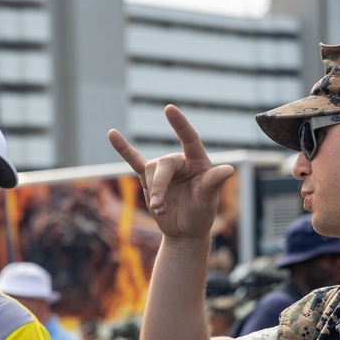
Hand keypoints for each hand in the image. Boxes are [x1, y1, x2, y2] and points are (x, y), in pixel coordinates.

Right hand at [108, 105, 233, 237]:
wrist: (185, 230)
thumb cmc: (201, 213)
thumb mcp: (208, 200)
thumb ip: (213, 183)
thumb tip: (228, 169)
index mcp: (198, 161)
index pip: (189, 138)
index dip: (179, 124)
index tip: (168, 109)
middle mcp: (180, 161)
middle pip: (164, 164)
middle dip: (159, 185)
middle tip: (159, 207)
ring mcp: (163, 169)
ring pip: (150, 171)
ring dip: (153, 192)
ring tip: (159, 210)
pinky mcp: (148, 178)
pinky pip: (134, 161)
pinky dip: (123, 148)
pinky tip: (111, 134)